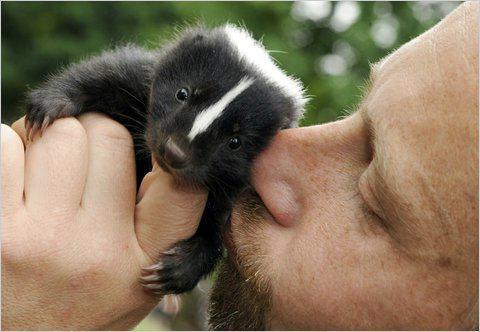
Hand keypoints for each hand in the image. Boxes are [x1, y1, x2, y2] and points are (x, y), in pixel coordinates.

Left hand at [1, 113, 206, 329]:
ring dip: (52, 140)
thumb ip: (163, 220)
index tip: (158, 154)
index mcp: (142, 259)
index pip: (182, 185)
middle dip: (96, 137)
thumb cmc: (83, 300)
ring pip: (60, 132)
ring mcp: (41, 237)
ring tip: (48, 172)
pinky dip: (12, 148)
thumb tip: (173, 156)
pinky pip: (6, 144)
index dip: (172, 155)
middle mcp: (97, 248)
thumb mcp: (142, 274)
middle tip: (86, 165)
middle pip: (109, 134)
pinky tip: (17, 176)